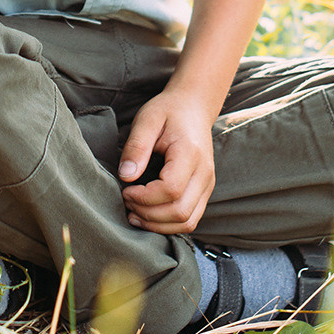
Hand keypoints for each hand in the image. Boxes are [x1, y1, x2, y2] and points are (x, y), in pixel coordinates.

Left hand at [118, 90, 217, 234]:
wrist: (194, 108)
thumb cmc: (168, 112)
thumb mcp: (147, 120)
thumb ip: (136, 147)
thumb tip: (126, 177)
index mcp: (190, 153)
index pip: (170, 189)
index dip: (144, 197)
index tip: (125, 190)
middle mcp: (205, 173)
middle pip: (180, 211)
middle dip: (148, 214)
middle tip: (127, 202)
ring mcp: (208, 185)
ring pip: (187, 222)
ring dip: (158, 225)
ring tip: (134, 213)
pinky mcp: (204, 192)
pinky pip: (190, 219)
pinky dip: (168, 224)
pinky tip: (148, 215)